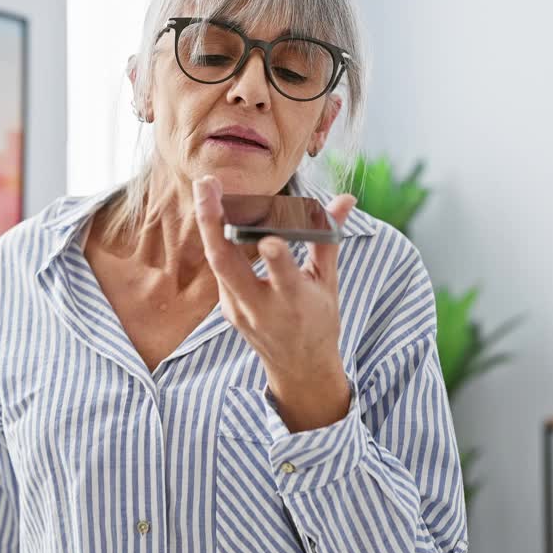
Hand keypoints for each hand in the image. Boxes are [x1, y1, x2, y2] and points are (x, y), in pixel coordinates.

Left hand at [192, 174, 357, 430]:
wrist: (299, 367)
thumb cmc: (318, 319)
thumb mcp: (328, 282)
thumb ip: (328, 236)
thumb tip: (346, 199)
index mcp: (295, 302)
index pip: (284, 278)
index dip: (277, 259)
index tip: (269, 237)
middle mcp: (261, 307)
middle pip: (227, 264)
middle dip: (214, 224)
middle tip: (208, 185)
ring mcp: (238, 308)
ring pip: (217, 263)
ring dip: (208, 224)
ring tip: (206, 188)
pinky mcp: (227, 307)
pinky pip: (219, 268)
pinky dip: (216, 238)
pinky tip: (213, 210)